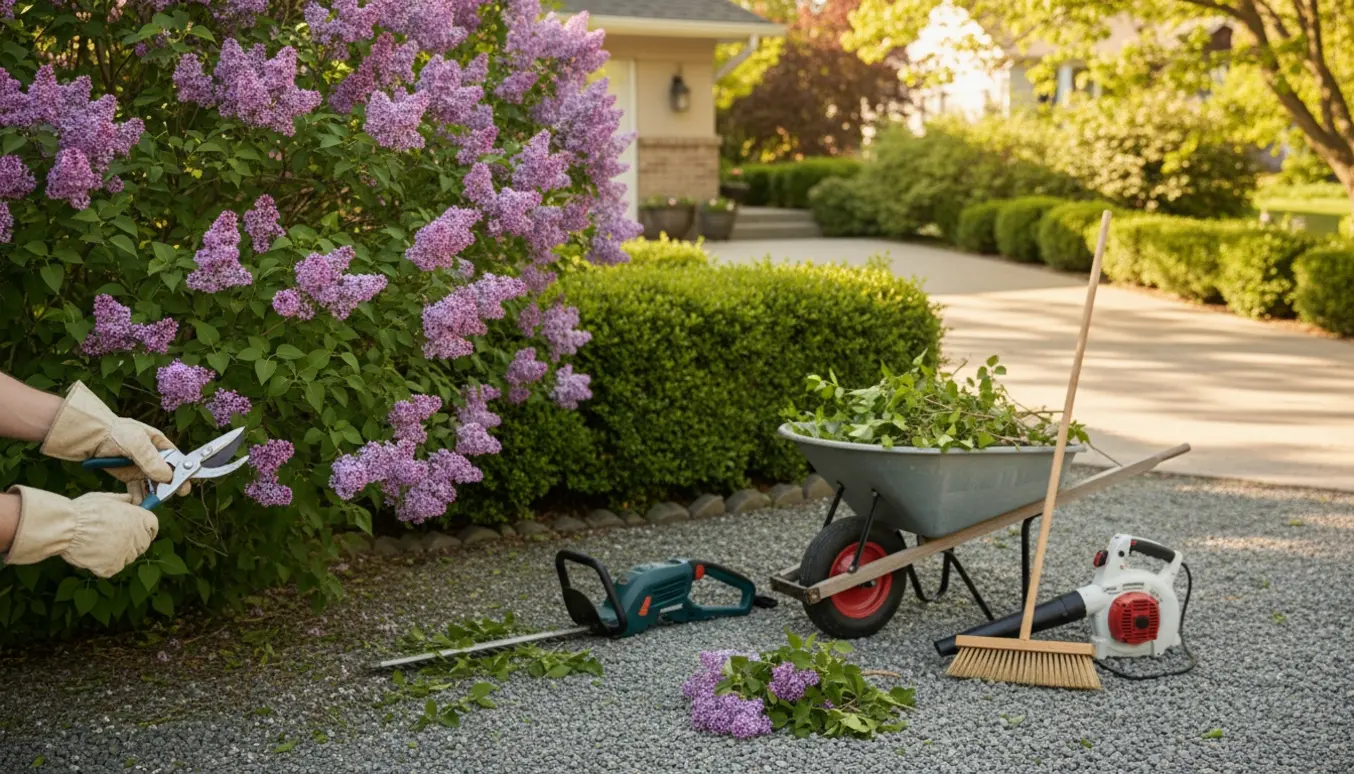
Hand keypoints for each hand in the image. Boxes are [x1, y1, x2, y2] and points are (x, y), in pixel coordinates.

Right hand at [4, 486, 158, 578]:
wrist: (68, 527)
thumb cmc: (86, 510)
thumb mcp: (107, 498)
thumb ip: (122, 500)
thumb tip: (129, 499)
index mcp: (142, 520)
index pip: (152, 527)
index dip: (141, 528)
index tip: (132, 529)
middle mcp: (139, 538)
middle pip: (141, 544)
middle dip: (129, 542)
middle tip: (109, 537)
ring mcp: (127, 555)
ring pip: (125, 557)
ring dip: (115, 553)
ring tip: (96, 543)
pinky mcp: (113, 567)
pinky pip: (110, 568)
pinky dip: (101, 564)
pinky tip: (91, 554)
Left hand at [40, 381, 188, 498]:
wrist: (89, 437)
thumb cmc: (115, 432)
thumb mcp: (136, 442)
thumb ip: (151, 459)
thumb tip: (167, 476)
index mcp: (160, 444)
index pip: (176, 460)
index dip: (182, 472)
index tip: (184, 485)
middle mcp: (153, 457)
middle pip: (166, 475)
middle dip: (167, 486)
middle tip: (168, 496)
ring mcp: (140, 467)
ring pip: (152, 484)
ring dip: (153, 494)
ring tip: (151, 502)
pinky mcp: (128, 476)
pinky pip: (137, 489)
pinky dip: (139, 496)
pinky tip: (138, 503)